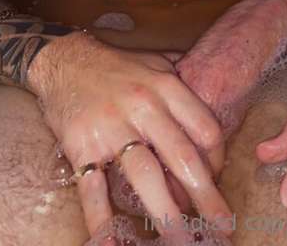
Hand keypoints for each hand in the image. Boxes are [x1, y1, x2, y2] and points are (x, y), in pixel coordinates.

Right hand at [27, 31, 231, 240]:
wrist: (64, 59)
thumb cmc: (116, 65)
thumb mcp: (156, 62)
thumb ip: (183, 83)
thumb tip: (212, 101)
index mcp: (165, 87)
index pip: (204, 129)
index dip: (217, 159)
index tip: (217, 180)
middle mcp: (143, 107)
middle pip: (182, 157)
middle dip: (205, 196)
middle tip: (222, 227)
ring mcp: (112, 128)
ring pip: (145, 176)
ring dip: (166, 213)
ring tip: (182, 241)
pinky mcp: (82, 147)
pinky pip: (93, 190)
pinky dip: (102, 222)